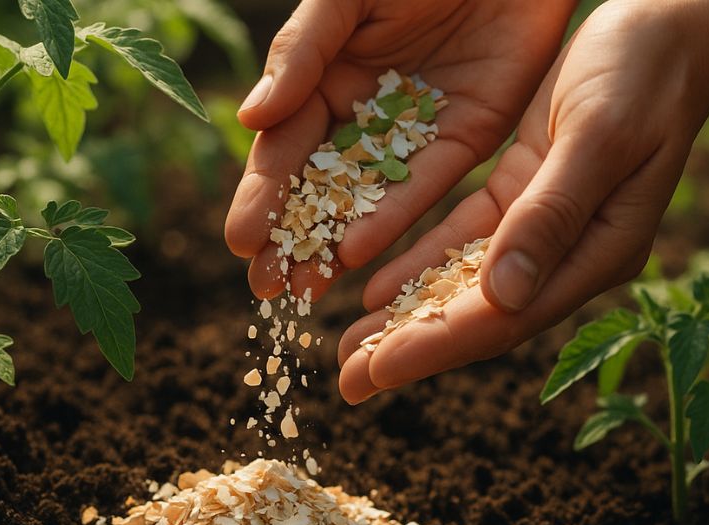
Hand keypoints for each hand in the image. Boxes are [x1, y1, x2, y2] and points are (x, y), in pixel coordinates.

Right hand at [224, 0, 576, 299]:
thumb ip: (302, 50)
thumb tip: (250, 117)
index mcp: (323, 75)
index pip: (284, 145)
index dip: (263, 193)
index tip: (241, 241)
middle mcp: (363, 109)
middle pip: (320, 184)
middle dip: (292, 235)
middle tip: (267, 288)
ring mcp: (414, 127)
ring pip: (368, 196)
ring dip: (334, 244)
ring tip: (305, 290)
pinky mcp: (466, 134)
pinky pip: (428, 184)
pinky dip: (395, 219)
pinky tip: (360, 255)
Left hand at [336, 1, 708, 402]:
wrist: (667, 26)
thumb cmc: (642, 73)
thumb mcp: (597, 136)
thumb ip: (552, 214)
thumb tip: (506, 294)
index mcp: (600, 250)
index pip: (506, 317)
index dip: (436, 345)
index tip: (376, 370)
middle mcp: (572, 253)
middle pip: (480, 316)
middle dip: (411, 348)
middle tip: (347, 383)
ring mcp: (548, 227)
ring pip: (465, 285)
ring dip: (407, 316)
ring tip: (350, 348)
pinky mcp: (525, 193)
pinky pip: (463, 241)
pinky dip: (419, 263)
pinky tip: (375, 286)